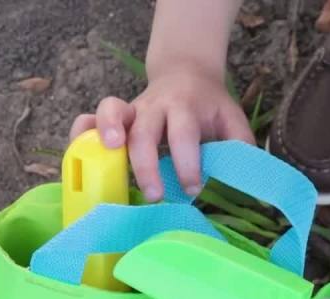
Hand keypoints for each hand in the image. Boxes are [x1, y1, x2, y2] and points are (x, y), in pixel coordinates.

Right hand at [69, 62, 253, 201]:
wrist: (186, 73)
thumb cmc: (210, 107)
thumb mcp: (232, 120)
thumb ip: (240, 145)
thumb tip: (250, 179)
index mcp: (186, 108)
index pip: (185, 134)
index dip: (187, 163)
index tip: (194, 188)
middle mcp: (155, 107)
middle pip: (144, 130)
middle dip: (146, 164)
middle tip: (156, 195)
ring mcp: (131, 110)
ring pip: (111, 112)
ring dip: (107, 132)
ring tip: (111, 156)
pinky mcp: (114, 116)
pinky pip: (89, 119)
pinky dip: (81, 134)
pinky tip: (80, 154)